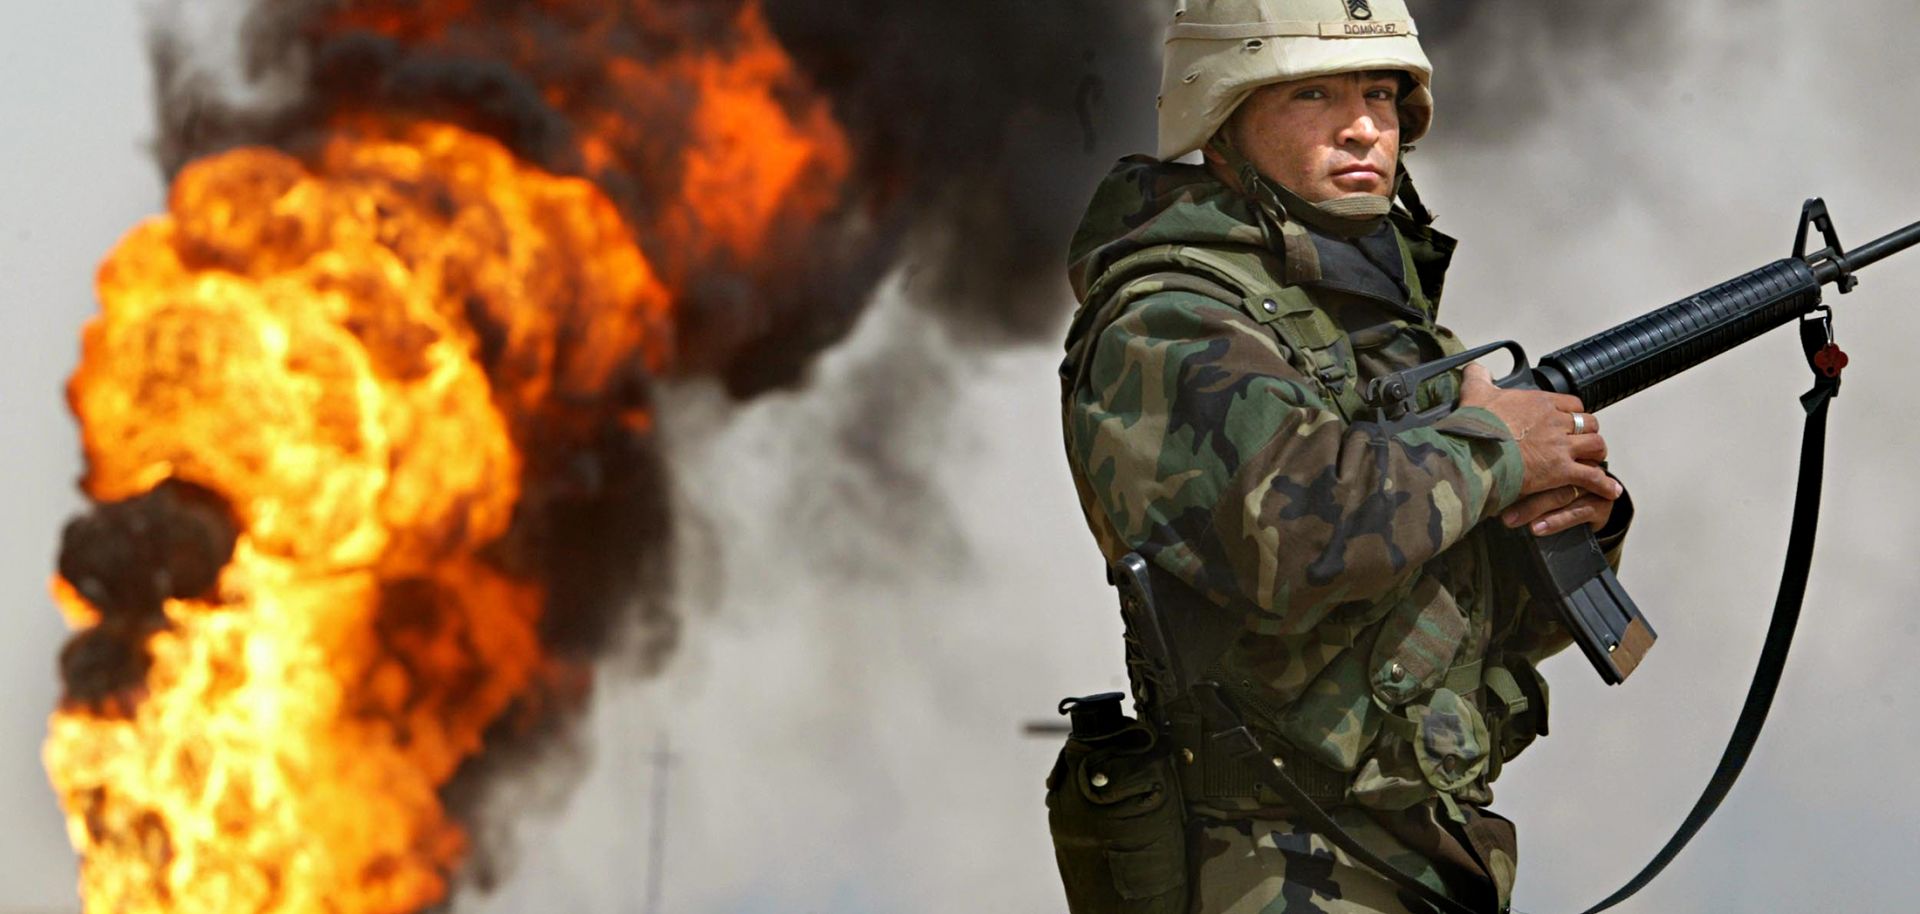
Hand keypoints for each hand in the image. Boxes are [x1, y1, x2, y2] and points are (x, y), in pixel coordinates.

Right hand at [1458, 363, 1620, 531]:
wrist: (1474, 451)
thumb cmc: (1475, 426)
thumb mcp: (1474, 393)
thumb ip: (1478, 377)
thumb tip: (1475, 368)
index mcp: (1540, 403)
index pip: (1570, 404)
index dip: (1572, 413)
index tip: (1568, 421)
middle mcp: (1556, 422)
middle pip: (1588, 423)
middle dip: (1588, 433)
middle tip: (1582, 443)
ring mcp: (1561, 447)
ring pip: (1596, 446)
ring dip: (1597, 454)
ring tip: (1595, 462)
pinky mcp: (1561, 471)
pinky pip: (1592, 477)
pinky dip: (1604, 485)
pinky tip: (1610, 491)